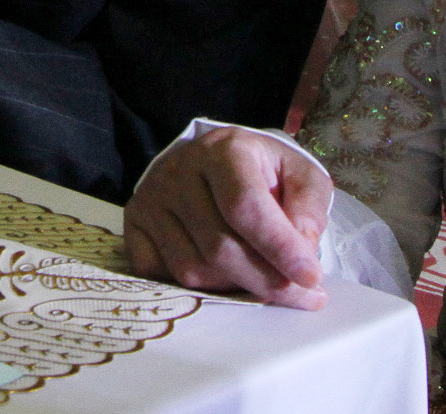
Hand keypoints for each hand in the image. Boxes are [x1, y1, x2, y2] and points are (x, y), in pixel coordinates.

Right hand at [125, 126, 331, 308]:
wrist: (213, 162)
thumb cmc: (262, 172)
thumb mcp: (299, 175)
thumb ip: (309, 206)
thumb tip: (302, 248)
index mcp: (223, 150)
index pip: (246, 206)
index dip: (279, 247)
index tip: (312, 279)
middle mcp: (178, 171)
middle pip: (219, 247)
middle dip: (266, 281)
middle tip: (300, 295)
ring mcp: (150, 198)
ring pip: (192, 269)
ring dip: (235, 288)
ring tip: (262, 280)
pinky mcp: (133, 222)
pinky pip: (162, 277)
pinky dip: (198, 288)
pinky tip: (224, 278)